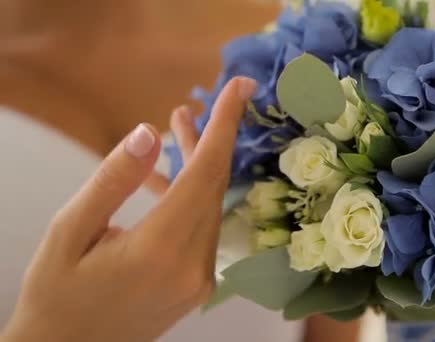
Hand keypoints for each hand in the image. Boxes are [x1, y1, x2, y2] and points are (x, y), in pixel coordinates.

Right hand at [0, 77, 257, 341]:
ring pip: (209, 205)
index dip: (225, 125)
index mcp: (161, 249)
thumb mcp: (71, 231)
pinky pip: (201, 228)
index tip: (240, 87)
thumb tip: (149, 132)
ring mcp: (200, 278)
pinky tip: (164, 178)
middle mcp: (192, 265)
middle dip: (208, 140)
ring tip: (174, 127)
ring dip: (196, 167)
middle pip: (212, 186)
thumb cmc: (57, 293)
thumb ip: (113, 180)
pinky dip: (189, 197)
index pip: (206, 173)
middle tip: (191, 105)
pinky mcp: (197, 284)